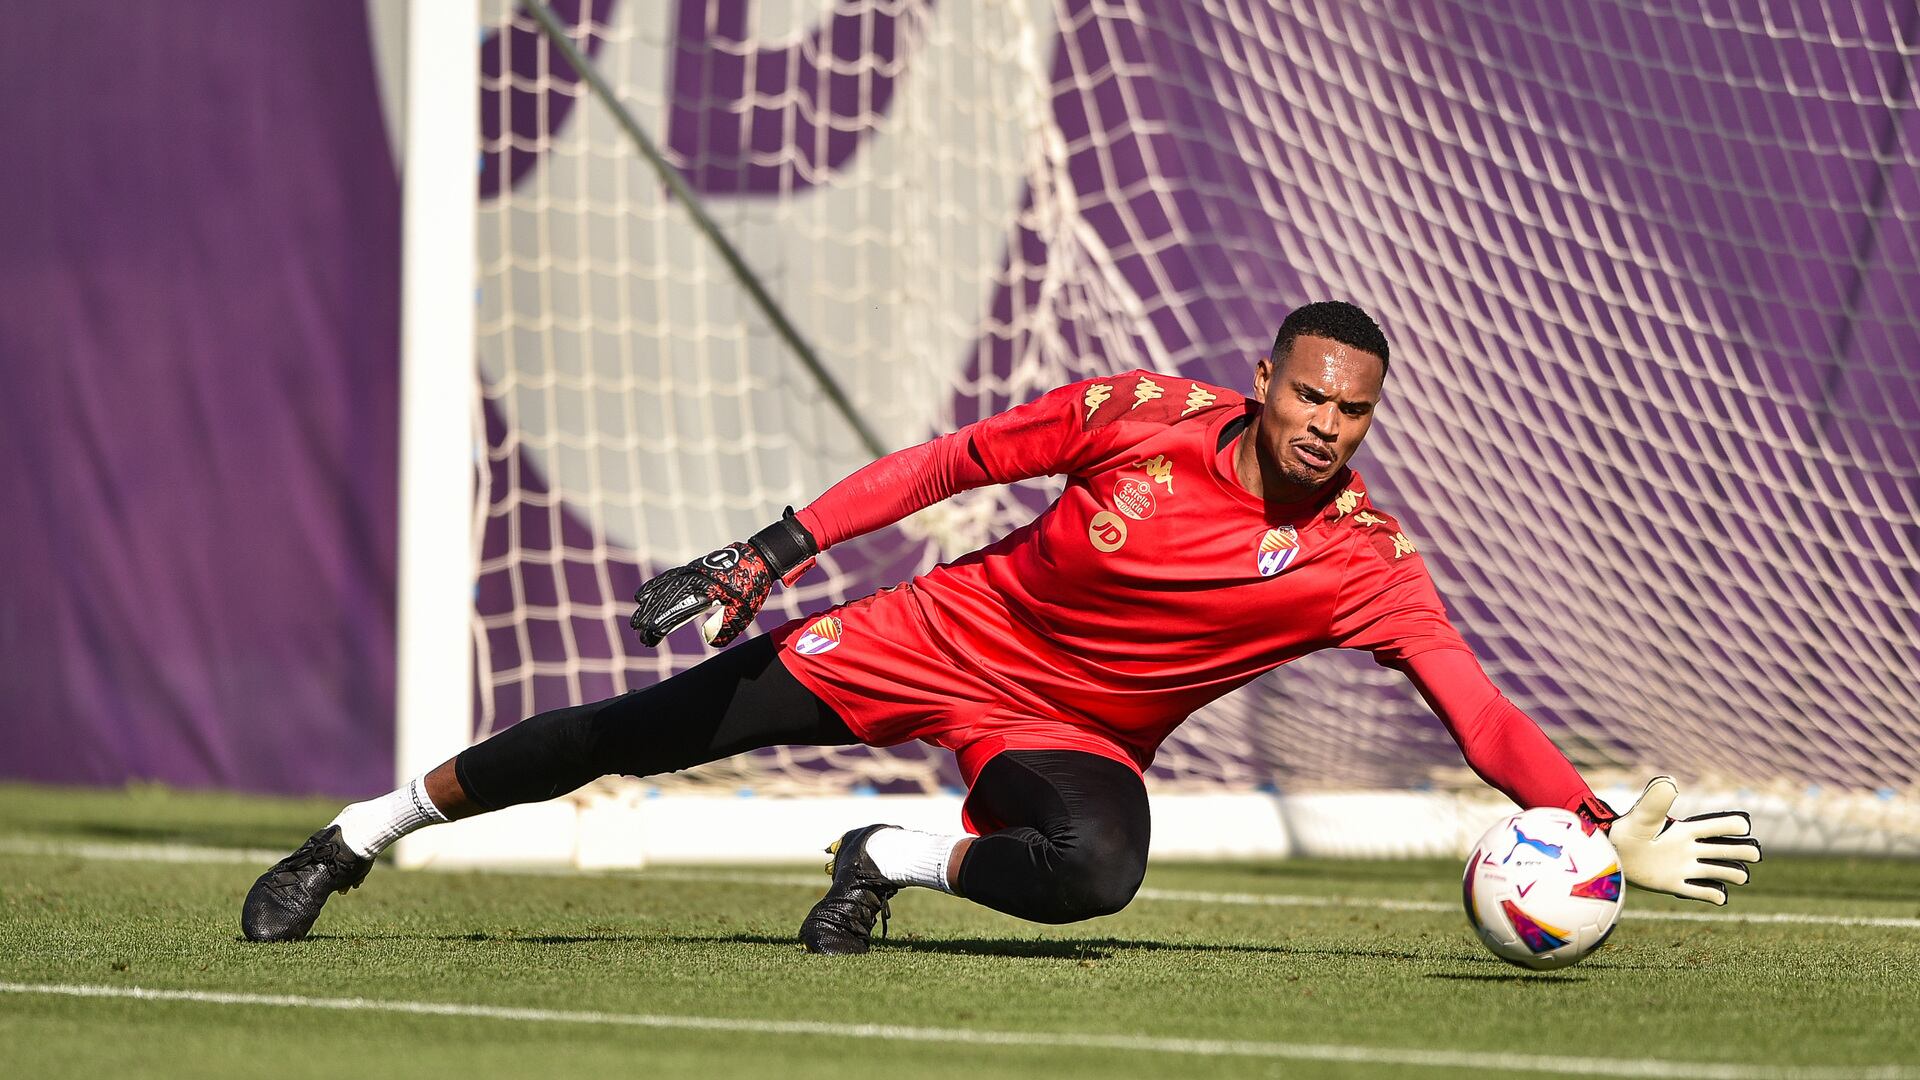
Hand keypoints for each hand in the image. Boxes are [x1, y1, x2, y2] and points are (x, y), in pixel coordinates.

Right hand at [629, 508, 817, 647]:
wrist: (757, 558)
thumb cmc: (751, 586)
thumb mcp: (744, 612)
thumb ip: (726, 627)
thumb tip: (711, 639)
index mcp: (706, 591)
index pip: (678, 610)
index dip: (661, 624)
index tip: (649, 636)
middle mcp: (695, 580)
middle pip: (667, 599)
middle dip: (650, 616)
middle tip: (637, 631)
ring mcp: (692, 572)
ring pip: (665, 588)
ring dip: (649, 603)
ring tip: (636, 618)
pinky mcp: (692, 567)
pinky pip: (669, 577)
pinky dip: (655, 586)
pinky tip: (643, 594)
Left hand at [1608, 776, 1760, 904]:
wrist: (1608, 856)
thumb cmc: (1624, 832)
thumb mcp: (1642, 815)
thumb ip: (1656, 800)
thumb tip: (1671, 781)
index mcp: (1683, 831)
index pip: (1715, 826)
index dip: (1732, 825)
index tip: (1744, 826)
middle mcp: (1687, 848)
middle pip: (1724, 849)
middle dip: (1741, 851)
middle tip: (1754, 855)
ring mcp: (1683, 867)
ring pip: (1717, 871)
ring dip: (1732, 873)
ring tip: (1740, 876)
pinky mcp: (1674, 884)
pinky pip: (1700, 891)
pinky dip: (1713, 894)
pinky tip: (1720, 895)